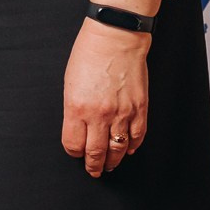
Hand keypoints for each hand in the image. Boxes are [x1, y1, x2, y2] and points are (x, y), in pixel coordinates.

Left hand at [62, 19, 148, 175]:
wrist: (115, 38)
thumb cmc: (89, 55)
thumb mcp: (70, 84)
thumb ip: (74, 110)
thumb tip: (79, 130)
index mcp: (77, 108)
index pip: (73, 145)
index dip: (74, 153)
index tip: (76, 153)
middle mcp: (99, 114)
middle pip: (96, 153)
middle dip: (93, 166)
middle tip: (94, 170)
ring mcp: (122, 112)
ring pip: (117, 149)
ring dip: (112, 161)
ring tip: (109, 165)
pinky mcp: (139, 108)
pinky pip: (137, 136)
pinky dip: (131, 146)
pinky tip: (127, 149)